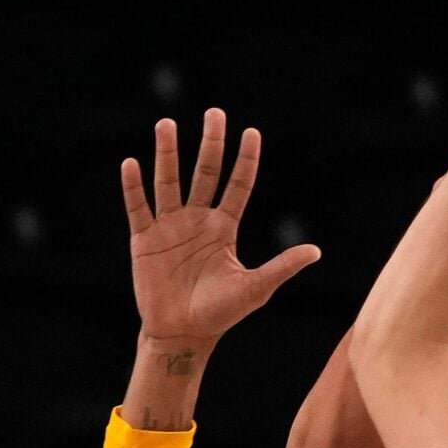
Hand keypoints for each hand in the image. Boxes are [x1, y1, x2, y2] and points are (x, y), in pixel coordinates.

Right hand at [121, 109, 320, 348]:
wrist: (183, 334)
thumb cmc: (221, 313)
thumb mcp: (256, 288)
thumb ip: (282, 266)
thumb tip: (316, 251)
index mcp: (224, 228)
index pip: (237, 186)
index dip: (245, 160)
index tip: (251, 133)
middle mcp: (197, 220)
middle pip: (205, 173)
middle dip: (211, 144)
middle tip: (215, 113)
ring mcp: (169, 228)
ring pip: (168, 182)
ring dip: (168, 154)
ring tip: (167, 124)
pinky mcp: (144, 241)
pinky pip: (138, 208)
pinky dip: (134, 187)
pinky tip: (131, 163)